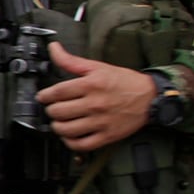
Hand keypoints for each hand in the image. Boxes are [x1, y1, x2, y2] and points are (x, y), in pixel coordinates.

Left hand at [38, 42, 157, 151]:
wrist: (150, 97)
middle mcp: (95, 104)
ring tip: (59, 121)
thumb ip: (71, 60)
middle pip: (58, 112)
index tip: (43, 97)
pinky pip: (81, 145)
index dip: (45, 95)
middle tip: (53, 108)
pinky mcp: (107, 135)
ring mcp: (101, 121)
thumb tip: (53, 48)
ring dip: (57, 126)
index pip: (57, 92)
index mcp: (92, 85)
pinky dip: (70, 142)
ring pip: (66, 130)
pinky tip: (69, 135)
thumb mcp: (97, 67)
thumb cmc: (124, 82)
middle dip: (51, 110)